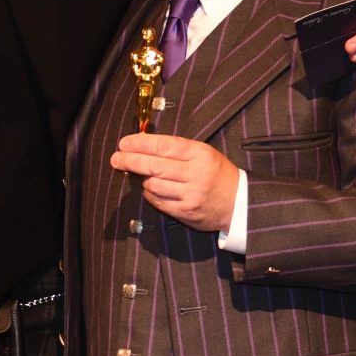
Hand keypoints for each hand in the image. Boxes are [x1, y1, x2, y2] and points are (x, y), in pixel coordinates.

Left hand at [110, 133, 238, 233]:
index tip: (124, 143)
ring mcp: (190, 195)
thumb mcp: (204, 153)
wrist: (239, 202)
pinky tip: (151, 189)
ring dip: (142, 179)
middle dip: (130, 160)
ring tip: (141, 175)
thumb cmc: (217, 173)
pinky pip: (158, 201)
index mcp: (200, 154)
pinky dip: (150, 194)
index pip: (164, 146)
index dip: (140, 144)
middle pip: (154, 166)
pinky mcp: (186, 212)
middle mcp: (195, 174)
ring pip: (153, 185)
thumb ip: (177, 149)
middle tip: (116, 158)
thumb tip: (144, 145)